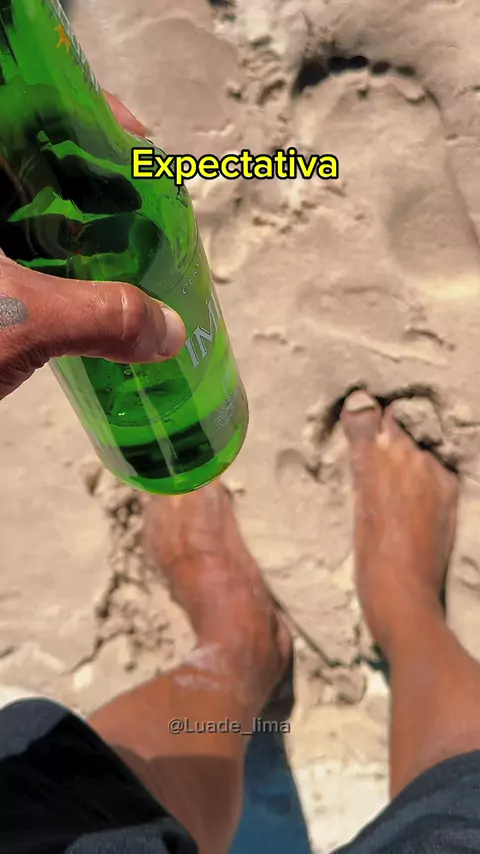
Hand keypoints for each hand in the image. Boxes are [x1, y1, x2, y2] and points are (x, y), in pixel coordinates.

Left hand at [0, 93, 185, 400]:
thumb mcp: (20, 322)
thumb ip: (102, 318)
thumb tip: (168, 329)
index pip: (25, 109)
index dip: (83, 112)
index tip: (135, 141)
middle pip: (33, 161)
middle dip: (92, 177)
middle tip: (142, 203)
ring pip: (24, 213)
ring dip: (77, 229)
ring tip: (128, 251)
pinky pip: (16, 257)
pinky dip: (54, 269)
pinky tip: (90, 293)